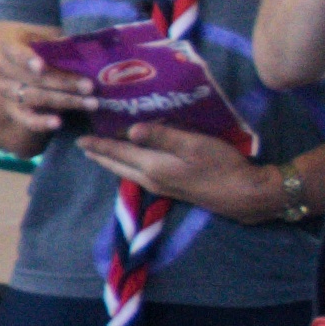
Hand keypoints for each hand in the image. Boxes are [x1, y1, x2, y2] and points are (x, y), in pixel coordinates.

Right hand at [0, 23, 86, 156]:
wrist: (35, 72)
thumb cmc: (48, 51)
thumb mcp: (53, 43)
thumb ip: (61, 46)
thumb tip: (75, 46)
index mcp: (10, 48)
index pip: (15, 53)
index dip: (27, 60)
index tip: (41, 66)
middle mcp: (3, 70)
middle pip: (31, 78)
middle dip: (62, 83)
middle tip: (89, 86)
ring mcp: (7, 91)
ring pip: (33, 97)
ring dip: (64, 100)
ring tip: (90, 103)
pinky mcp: (15, 111)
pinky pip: (26, 119)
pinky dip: (41, 122)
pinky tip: (57, 123)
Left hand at [93, 123, 282, 219]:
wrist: (245, 195)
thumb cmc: (221, 166)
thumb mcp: (193, 145)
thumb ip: (161, 137)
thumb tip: (130, 130)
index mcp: (153, 167)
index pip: (118, 153)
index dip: (99, 145)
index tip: (79, 139)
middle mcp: (151, 180)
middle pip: (118, 166)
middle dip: (100, 155)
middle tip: (85, 145)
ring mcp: (162, 187)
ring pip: (128, 172)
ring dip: (114, 161)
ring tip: (103, 151)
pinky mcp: (173, 189)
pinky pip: (140, 175)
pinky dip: (130, 165)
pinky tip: (134, 160)